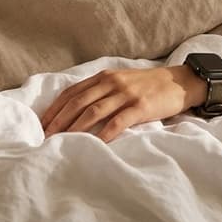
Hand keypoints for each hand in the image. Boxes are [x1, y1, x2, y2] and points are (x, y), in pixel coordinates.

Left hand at [39, 66, 205, 142]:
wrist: (180, 82)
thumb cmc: (149, 85)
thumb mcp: (122, 80)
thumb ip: (102, 89)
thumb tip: (75, 108)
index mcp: (105, 76)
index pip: (72, 92)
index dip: (54, 108)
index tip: (41, 124)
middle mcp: (112, 82)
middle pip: (78, 102)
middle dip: (59, 120)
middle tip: (45, 137)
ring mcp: (126, 94)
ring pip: (93, 111)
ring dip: (75, 128)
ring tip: (61, 142)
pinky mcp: (140, 106)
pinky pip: (117, 122)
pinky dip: (103, 134)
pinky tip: (94, 144)